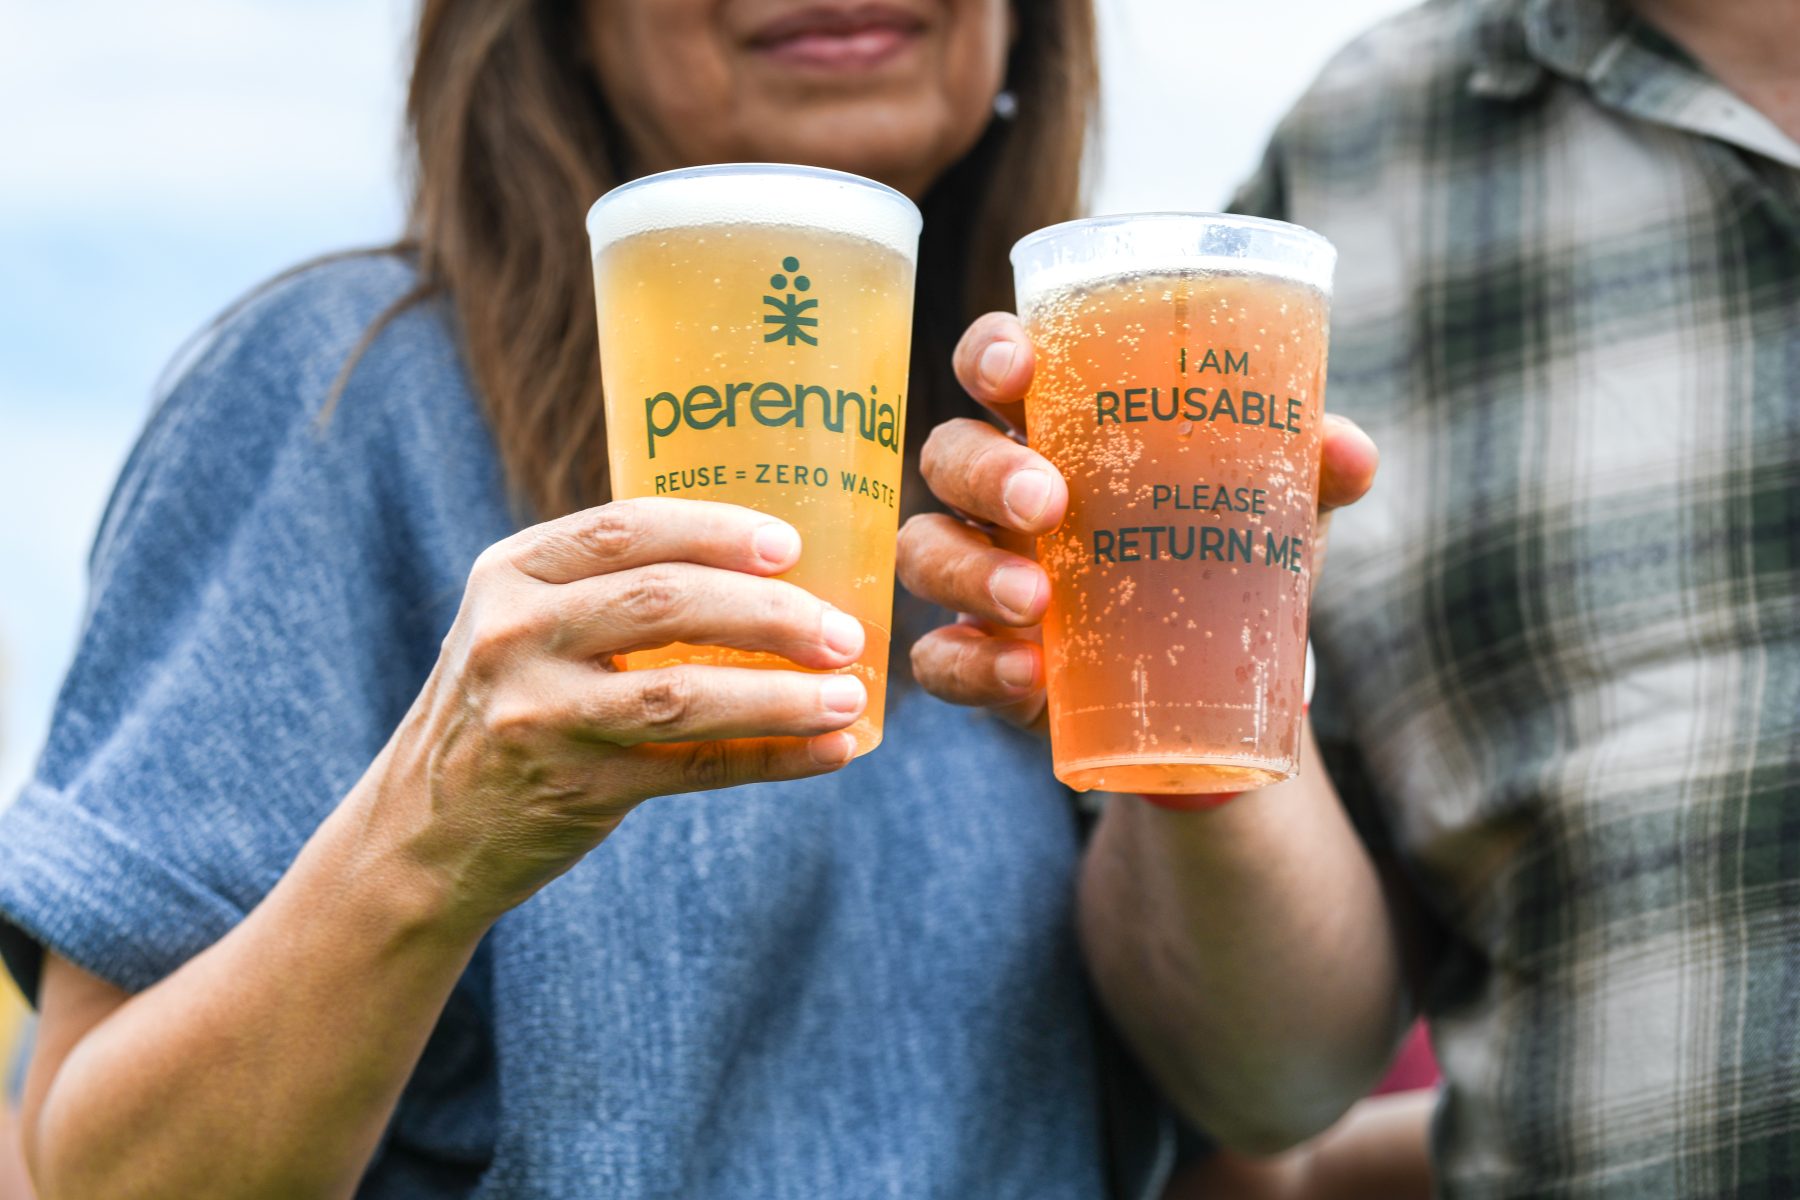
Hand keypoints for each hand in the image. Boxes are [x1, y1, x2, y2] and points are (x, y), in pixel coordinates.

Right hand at [369, 497, 867, 925]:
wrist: (423, 831)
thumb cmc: (511, 703)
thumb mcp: (526, 623)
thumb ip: (610, 586)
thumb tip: (774, 566)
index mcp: (512, 572)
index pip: (627, 527)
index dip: (717, 530)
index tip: (791, 545)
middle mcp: (516, 635)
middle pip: (667, 603)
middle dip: (772, 613)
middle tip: (843, 630)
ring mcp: (539, 716)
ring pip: (685, 694)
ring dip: (783, 693)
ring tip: (849, 692)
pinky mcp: (574, 790)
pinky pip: (695, 769)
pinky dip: (773, 758)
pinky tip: (830, 750)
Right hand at [897, 312, 1378, 730]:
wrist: (1211, 684)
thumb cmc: (1214, 553)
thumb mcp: (1265, 508)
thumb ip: (1303, 472)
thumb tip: (1347, 452)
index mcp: (1055, 428)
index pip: (995, 366)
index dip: (989, 352)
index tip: (1016, 366)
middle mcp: (998, 493)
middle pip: (949, 454)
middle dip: (985, 471)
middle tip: (1047, 503)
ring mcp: (978, 572)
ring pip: (926, 550)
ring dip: (970, 571)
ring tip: (1036, 603)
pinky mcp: (979, 655)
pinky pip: (940, 657)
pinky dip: (973, 665)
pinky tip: (1027, 676)